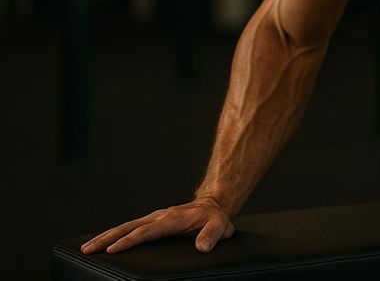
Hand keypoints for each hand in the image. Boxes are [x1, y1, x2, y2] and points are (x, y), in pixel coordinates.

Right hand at [80, 196, 235, 254]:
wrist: (213, 204)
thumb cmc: (215, 218)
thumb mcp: (220, 226)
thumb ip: (211, 235)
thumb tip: (202, 247)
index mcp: (173, 219)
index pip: (147, 231)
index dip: (130, 240)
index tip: (113, 249)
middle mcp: (160, 216)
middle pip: (129, 227)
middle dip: (107, 238)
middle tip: (88, 249)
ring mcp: (154, 218)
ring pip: (126, 226)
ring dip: (106, 236)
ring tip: (87, 247)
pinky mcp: (151, 221)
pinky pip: (130, 227)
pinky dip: (114, 234)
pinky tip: (102, 242)